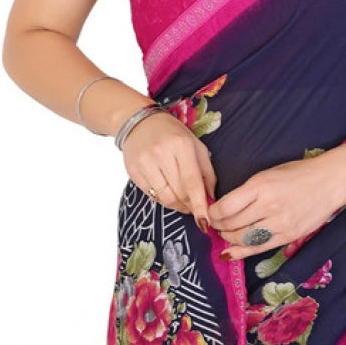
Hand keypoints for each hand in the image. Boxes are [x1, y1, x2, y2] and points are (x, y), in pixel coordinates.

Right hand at [122, 111, 216, 231]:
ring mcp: (145, 163)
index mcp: (181, 145)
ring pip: (165, 197)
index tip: (205, 222)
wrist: (140, 122)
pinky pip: (151, 195)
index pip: (192, 182)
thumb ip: (206, 171)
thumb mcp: (196, 145)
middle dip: (191, 206)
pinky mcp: (133, 171)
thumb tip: (211, 198)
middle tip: (197, 209)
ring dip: (178, 206)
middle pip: (179, 192)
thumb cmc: (173, 134)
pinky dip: (164, 200)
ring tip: (185, 204)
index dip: (199, 204)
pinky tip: (170, 195)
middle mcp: (162, 154)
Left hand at [208, 143, 345, 260]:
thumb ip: (247, 192)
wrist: (331, 181)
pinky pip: (259, 248)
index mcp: (261, 185)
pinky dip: (241, 252)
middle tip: (214, 224)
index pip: (225, 207)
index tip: (209, 212)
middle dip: (218, 226)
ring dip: (228, 238)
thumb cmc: (298, 173)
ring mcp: (280, 223)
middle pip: (231, 224)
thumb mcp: (268, 174)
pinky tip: (230, 252)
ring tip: (224, 234)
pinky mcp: (288, 236)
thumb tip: (223, 207)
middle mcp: (269, 205)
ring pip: (243, 238)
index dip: (212, 213)